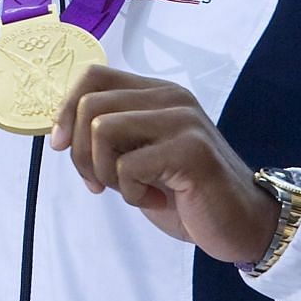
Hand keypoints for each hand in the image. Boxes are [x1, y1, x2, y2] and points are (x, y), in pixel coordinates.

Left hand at [51, 64, 276, 265]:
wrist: (240, 225)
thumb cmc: (185, 195)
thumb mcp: (138, 157)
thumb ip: (110, 137)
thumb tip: (59, 133)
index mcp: (156, 93)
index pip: (93, 75)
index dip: (65, 109)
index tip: (60, 145)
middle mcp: (171, 97)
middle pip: (90, 105)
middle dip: (80, 154)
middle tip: (100, 184)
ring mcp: (183, 120)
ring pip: (102, 130)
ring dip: (105, 172)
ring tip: (131, 190)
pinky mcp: (192, 150)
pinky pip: (128, 166)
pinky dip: (130, 192)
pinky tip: (155, 199)